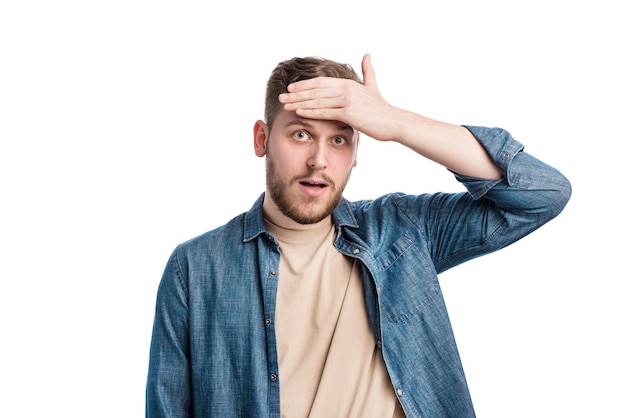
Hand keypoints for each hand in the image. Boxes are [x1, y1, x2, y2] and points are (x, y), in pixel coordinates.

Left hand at [278, 54, 403, 140]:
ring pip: (318, 101)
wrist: (394, 122)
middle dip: (296, 94)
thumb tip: (367, 54)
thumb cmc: (382, 108)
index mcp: (348, 83)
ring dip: (299, 102)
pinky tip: (299, 112)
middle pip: (315, 90)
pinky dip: (311, 112)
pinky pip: (325, 112)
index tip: (290, 89)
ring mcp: (348, 101)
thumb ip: (368, 71)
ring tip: (284, 105)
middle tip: (281, 97)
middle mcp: (346, 89)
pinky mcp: (349, 113)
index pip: (320, 82)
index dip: (304, 85)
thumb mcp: (373, 86)